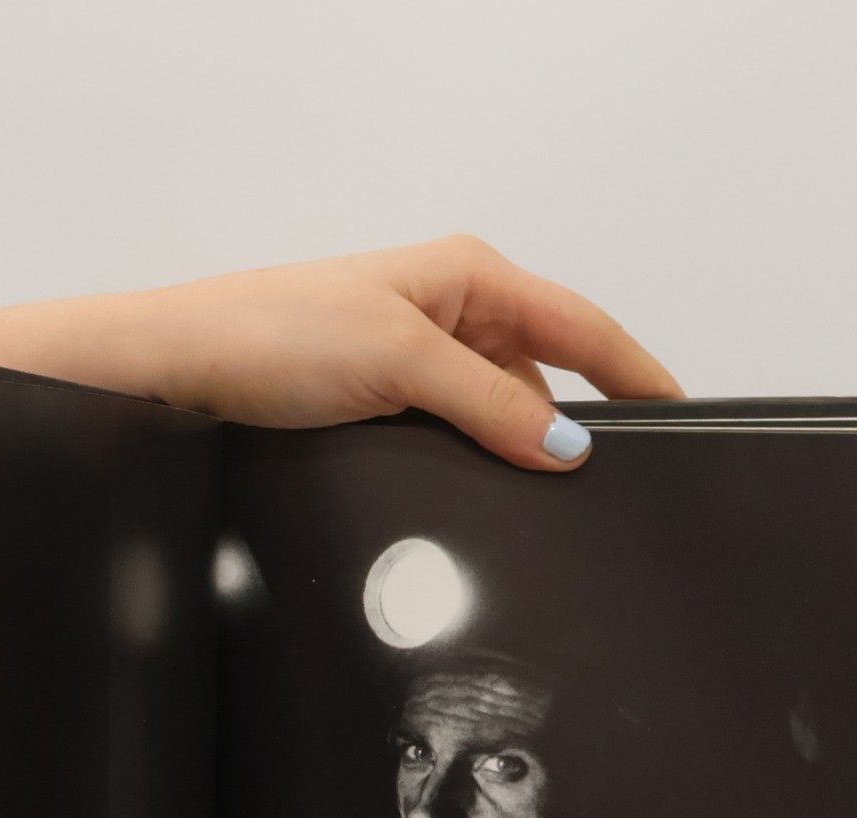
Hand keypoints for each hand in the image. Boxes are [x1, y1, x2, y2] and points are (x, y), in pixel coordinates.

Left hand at [0, 235, 684, 472]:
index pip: (582, 326)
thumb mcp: (401, 362)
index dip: (637, 373)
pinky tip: (483, 498)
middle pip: (549, 372)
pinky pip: (460, 436)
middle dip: (582, 424)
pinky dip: (478, 464)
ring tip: (546, 502)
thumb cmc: (269, 334)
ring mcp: (417, 360)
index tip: (681, 419)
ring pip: (502, 412)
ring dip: (521, 451)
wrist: (175, 369)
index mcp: (467, 275)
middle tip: (619, 486)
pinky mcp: (386, 403)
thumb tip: (567, 447)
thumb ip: (492, 405)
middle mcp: (448, 312)